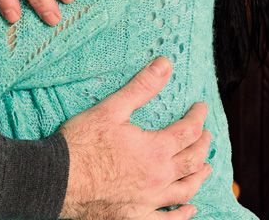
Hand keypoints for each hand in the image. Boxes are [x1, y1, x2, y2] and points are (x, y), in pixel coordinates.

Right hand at [60, 58, 211, 219]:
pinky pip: (169, 219)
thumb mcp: (111, 108)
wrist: (61, 180)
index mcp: (155, 150)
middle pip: (192, 161)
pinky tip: (190, 208)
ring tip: (206, 168)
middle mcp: (159, 178)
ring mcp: (150, 201)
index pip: (187, 132)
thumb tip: (165, 64)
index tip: (201, 108)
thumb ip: (142, 87)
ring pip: (185, 190)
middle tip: (207, 135)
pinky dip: (183, 214)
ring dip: (199, 177)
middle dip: (203, 146)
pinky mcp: (138, 218)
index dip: (197, 118)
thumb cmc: (84, 142)